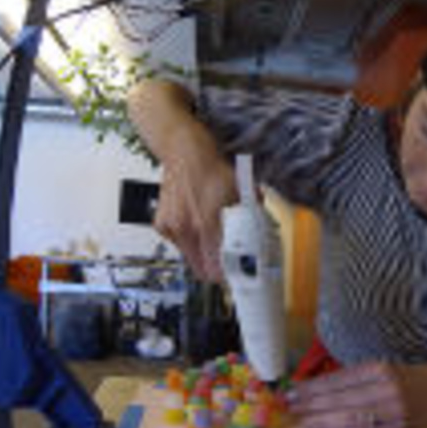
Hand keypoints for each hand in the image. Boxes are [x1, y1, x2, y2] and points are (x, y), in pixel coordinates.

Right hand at [154, 130, 237, 280]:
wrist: (184, 152)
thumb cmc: (212, 169)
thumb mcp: (241, 192)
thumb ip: (252, 216)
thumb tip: (264, 234)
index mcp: (206, 222)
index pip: (216, 267)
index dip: (229, 275)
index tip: (238, 275)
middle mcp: (186, 228)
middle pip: (202, 270)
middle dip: (216, 270)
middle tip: (229, 264)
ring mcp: (171, 228)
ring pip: (191, 259)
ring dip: (204, 255)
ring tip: (214, 237)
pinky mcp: (162, 226)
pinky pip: (180, 245)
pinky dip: (191, 242)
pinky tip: (198, 226)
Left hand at [288, 361, 426, 427]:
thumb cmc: (403, 377)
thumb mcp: (380, 368)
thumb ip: (352, 379)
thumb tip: (315, 388)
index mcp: (379, 369)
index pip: (339, 379)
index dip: (313, 387)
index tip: (293, 391)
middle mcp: (386, 388)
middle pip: (342, 398)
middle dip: (313, 404)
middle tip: (292, 408)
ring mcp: (394, 410)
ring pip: (352, 418)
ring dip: (324, 421)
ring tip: (305, 421)